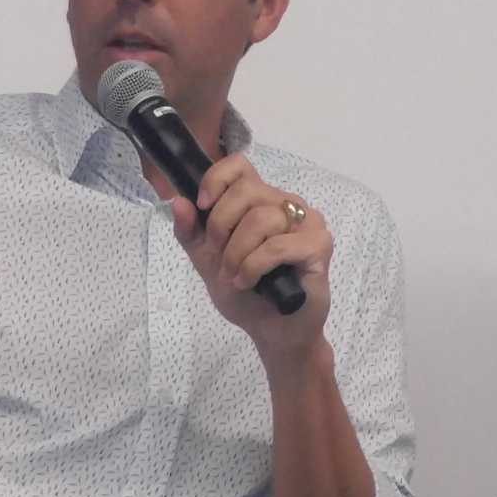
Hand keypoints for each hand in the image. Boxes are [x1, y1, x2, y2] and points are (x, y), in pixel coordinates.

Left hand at [170, 155, 332, 353]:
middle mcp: (286, 204)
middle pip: (247, 191)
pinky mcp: (318, 245)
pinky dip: (255, 266)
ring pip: (261, 219)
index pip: (240, 165)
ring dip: (238, 254)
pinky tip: (249, 282)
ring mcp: (307, 222)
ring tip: (235, 277)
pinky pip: (277, 246)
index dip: (217, 179)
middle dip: (222, 226)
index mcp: (261, 200)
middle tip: (220, 257)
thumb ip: (191, 233)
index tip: (203, 206)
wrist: (273, 331)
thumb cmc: (247, 294)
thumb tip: (178, 202)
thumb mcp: (208, 261)